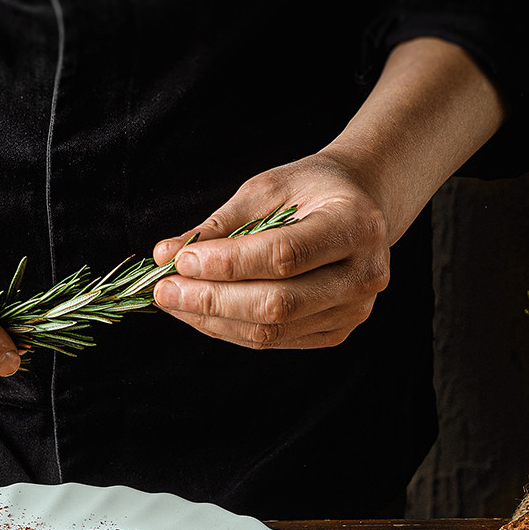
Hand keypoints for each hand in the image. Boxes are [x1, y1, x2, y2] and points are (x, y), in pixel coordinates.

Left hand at [151, 36, 506, 348]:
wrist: (360, 204)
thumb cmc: (310, 190)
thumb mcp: (267, 189)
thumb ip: (220, 224)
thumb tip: (166, 253)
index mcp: (355, 224)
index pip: (283, 255)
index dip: (226, 263)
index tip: (179, 260)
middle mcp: (365, 274)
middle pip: (276, 303)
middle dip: (211, 299)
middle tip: (164, 289)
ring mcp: (354, 309)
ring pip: (271, 330)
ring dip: (212, 319)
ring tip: (173, 300)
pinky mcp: (337, 331)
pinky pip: (274, 340)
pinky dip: (229, 328)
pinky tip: (200, 311)